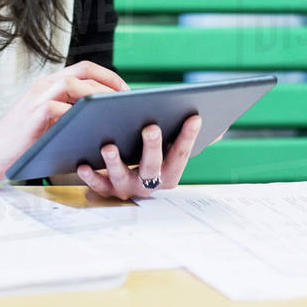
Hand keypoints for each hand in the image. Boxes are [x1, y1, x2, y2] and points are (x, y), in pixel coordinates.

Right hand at [0, 61, 128, 180]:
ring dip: (98, 95)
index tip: (126, 91)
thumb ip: (70, 117)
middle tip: (128, 98)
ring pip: (75, 83)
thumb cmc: (21, 145)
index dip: (108, 76)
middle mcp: (45, 85)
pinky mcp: (34, 113)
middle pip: (84, 70)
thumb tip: (104, 124)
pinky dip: (79, 115)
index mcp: (49, 85)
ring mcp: (38, 97)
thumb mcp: (49, 126)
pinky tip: (94, 127)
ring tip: (116, 110)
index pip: (84, 68)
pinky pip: (62, 108)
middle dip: (110, 81)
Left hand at [76, 115, 202, 200]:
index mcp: (170, 172)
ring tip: (108, 146)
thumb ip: (193, 141)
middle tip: (151, 127)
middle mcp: (150, 183)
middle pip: (152, 167)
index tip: (195, 116)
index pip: (182, 154)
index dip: (189, 137)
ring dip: (115, 162)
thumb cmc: (155, 158)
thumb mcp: (174, 152)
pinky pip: (97, 185)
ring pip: (122, 177)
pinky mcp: (107, 190)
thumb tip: (222, 127)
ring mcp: (128, 188)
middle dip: (153, 147)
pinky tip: (83, 163)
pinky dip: (90, 176)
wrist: (129, 184)